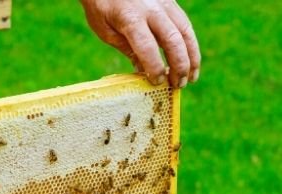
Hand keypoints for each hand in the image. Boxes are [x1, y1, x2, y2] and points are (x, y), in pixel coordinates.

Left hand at [80, 0, 200, 87]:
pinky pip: (184, 24)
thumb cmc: (101, 6)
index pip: (147, 47)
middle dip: (179, 66)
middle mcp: (151, 9)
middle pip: (173, 40)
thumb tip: (143, 71)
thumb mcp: (105, 30)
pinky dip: (189, 44)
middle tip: (179, 85)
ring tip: (191, 77)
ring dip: (192, 57)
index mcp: (130, 18)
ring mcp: (164, 3)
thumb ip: (126, 48)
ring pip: (185, 32)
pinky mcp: (170, 1)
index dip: (155, 67)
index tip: (157, 82)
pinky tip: (190, 60)